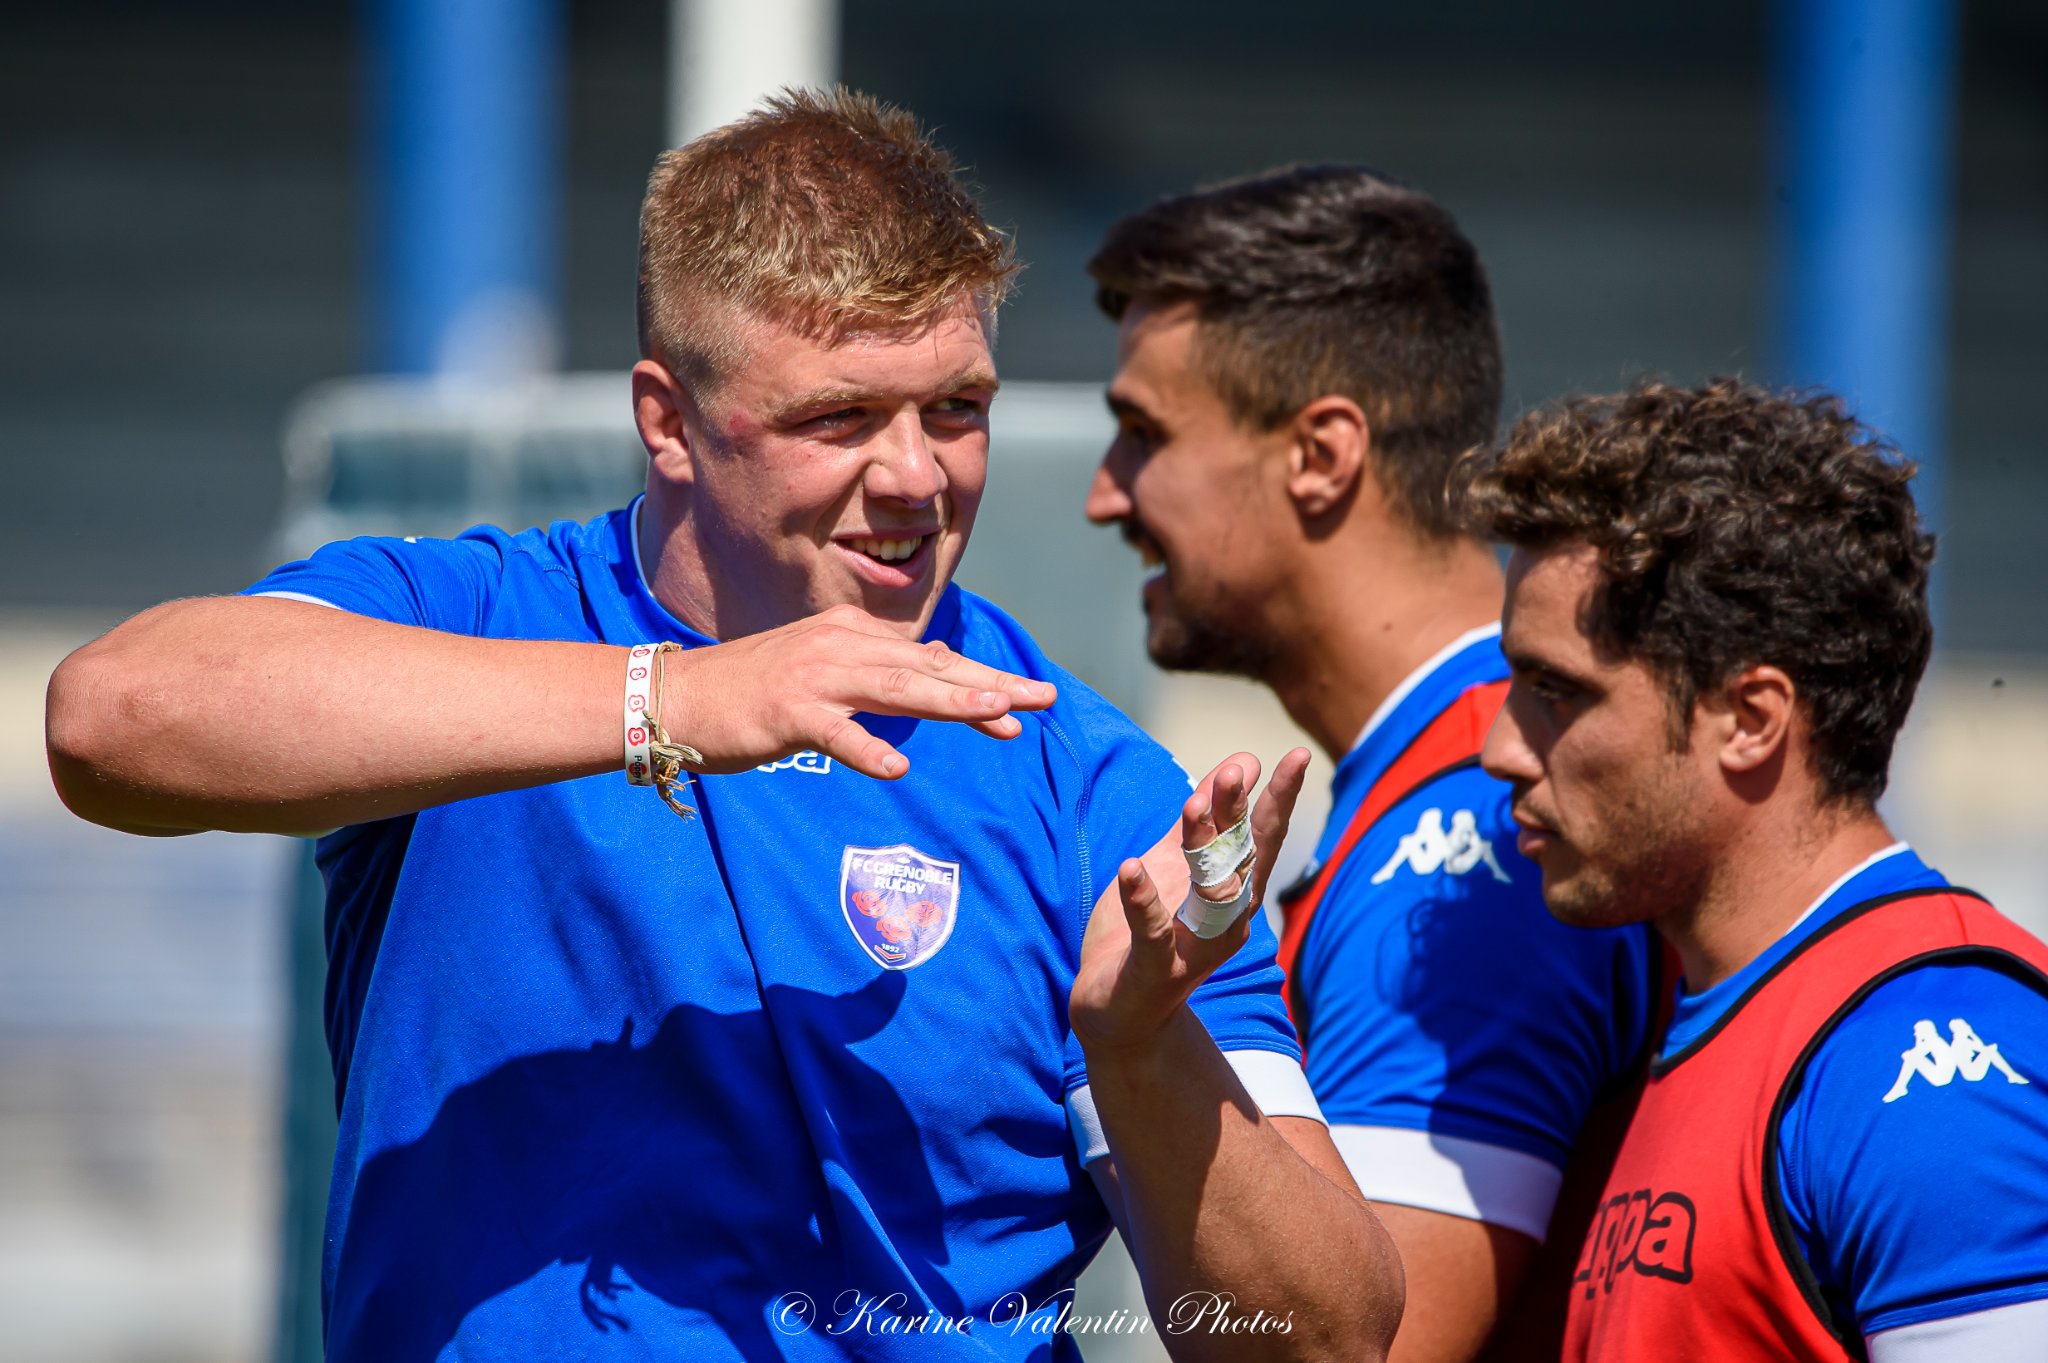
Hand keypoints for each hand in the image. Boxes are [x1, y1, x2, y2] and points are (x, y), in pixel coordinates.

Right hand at [655, 604, 1056, 777]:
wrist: (679, 697)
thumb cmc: (754, 691)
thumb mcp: (825, 670)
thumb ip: (880, 673)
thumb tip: (942, 671)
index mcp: (852, 634)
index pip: (931, 658)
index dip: (983, 678)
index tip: (1033, 695)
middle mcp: (840, 646)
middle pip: (927, 668)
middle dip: (989, 684)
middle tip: (1041, 698)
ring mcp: (813, 678)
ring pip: (894, 689)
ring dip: (949, 701)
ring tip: (997, 716)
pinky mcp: (786, 713)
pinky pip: (834, 733)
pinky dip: (866, 749)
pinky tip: (898, 768)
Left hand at [1070, 747, 1310, 1053]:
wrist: (1118, 1014)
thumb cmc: (1152, 933)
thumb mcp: (1175, 864)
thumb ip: (1206, 818)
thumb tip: (1245, 761)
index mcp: (1234, 891)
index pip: (1262, 838)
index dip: (1280, 798)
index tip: (1297, 756)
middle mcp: (1226, 919)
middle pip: (1239, 860)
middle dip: (1239, 815)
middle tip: (1238, 771)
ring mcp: (1192, 948)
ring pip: (1206, 892)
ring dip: (1202, 847)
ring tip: (1195, 802)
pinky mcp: (1154, 970)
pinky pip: (1151, 932)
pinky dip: (1143, 901)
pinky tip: (1131, 867)